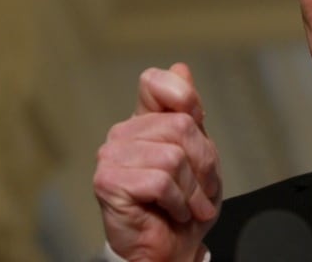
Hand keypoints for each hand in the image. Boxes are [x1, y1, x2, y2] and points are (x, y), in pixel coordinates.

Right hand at [93, 63, 221, 261]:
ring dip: (192, 189)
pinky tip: (173, 212)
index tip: (198, 122)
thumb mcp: (199, 154)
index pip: (154, 82)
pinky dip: (178, 202)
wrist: (172, 249)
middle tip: (202, 189)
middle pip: (181, 126)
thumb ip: (189, 112)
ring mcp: (111, 156)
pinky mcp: (108, 182)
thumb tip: (180, 67)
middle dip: (203, 163)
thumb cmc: (183, 204)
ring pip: (173, 156)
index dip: (183, 96)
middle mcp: (123, 133)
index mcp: (143, 120)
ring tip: (188, 205)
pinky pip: (160, 181)